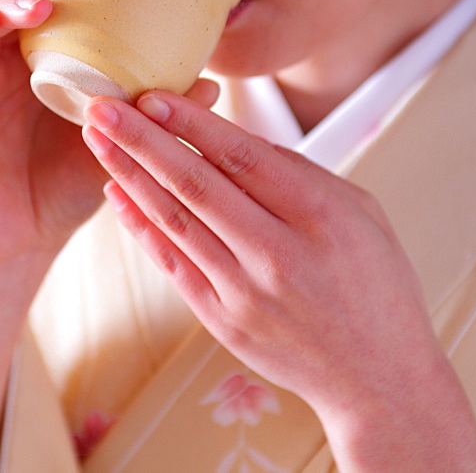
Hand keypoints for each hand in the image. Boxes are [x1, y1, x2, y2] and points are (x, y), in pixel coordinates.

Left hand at [81, 91, 475, 470]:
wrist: (379, 380)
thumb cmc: (375, 285)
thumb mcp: (362, 213)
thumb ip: (300, 172)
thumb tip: (233, 138)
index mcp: (321, 216)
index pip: (242, 157)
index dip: (191, 123)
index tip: (150, 94)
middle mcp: (279, 254)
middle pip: (196, 184)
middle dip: (141, 140)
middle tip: (100, 106)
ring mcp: (246, 292)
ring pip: (175, 221)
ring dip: (129, 175)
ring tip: (96, 140)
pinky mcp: (223, 321)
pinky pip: (172, 264)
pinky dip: (140, 226)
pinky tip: (115, 194)